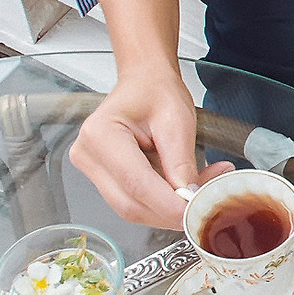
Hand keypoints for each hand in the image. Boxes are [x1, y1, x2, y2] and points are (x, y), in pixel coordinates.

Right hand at [69, 65, 231, 227]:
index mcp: (101, 135)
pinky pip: (134, 201)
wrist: (144, 82)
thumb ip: (182, 162)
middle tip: (206, 203)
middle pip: (131, 204)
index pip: (136, 184)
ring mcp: (92, 169)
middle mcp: (88, 155)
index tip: (198, 212)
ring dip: (168, 208)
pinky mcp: (103, 179)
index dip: (169, 205)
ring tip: (199, 188)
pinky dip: (162, 202)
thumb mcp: (177, 121)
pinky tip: (183, 188)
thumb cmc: (155, 92)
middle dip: (170, 212)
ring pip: (133, 208)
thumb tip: (190, 199)